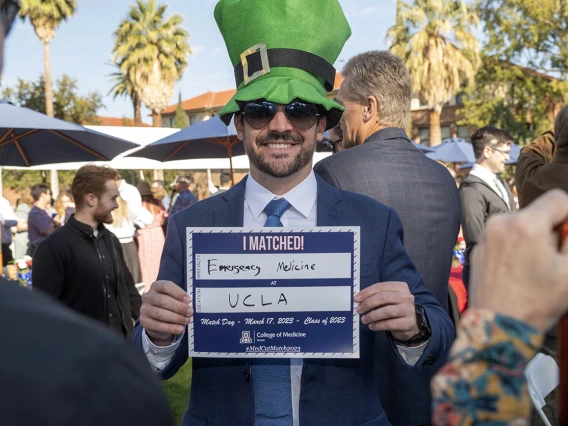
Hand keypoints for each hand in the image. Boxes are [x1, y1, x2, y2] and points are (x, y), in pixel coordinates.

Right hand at [140, 280, 192, 345]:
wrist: (157, 319)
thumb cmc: (169, 305)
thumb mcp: (174, 298)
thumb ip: (180, 299)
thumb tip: (189, 304)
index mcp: (156, 286)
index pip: (165, 286)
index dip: (178, 293)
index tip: (189, 300)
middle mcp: (148, 296)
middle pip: (162, 301)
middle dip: (178, 307)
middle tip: (190, 312)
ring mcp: (144, 309)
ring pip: (160, 314)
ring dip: (176, 318)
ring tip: (187, 320)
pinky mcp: (144, 321)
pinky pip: (158, 325)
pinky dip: (171, 328)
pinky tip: (180, 329)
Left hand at [355, 281, 418, 340]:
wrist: (411, 323)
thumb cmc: (395, 308)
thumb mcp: (388, 299)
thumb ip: (376, 296)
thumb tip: (359, 299)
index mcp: (400, 287)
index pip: (381, 286)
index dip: (367, 292)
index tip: (356, 299)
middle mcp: (406, 297)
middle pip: (383, 297)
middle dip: (368, 303)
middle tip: (359, 310)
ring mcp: (409, 310)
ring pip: (386, 311)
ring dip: (372, 316)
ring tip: (364, 319)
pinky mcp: (408, 323)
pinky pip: (389, 324)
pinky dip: (378, 325)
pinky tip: (372, 326)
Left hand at [470, 190, 567, 331]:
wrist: (497, 325)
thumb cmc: (537, 302)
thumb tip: (566, 228)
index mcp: (526, 223)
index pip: (558, 198)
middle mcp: (501, 222)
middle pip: (537, 213)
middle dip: (550, 230)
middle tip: (553, 259)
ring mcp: (486, 234)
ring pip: (520, 225)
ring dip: (532, 238)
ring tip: (534, 268)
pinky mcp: (478, 247)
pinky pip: (503, 237)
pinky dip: (515, 247)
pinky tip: (518, 271)